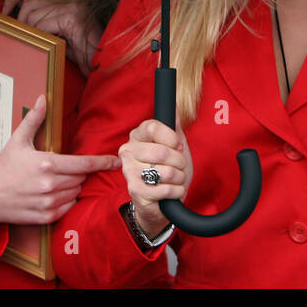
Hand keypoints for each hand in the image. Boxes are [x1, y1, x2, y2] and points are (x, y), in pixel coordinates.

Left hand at [0, 0, 102, 76]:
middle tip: (24, 33)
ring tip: (44, 40)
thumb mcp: (57, 23)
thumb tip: (15, 12)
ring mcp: (70, 1)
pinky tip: (50, 40)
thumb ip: (40, 12)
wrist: (102, 55)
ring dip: (33, 30)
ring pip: (32, 13)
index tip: (5, 10)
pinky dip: (41, 34)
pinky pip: (42, 24)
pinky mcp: (72, 15)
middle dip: (22, 19)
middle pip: (28, 0)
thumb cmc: (80, 43)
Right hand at [0, 94, 119, 229]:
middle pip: (81, 177)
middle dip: (78, 171)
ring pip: (76, 191)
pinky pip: (69, 206)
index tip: (115, 161)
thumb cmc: (4, 167)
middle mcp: (50, 185)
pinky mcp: (46, 217)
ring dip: (73, 185)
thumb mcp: (18, 140)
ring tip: (56, 179)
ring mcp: (48, 202)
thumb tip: (43, 98)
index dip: (102, 162)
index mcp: (47, 164)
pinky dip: (67, 199)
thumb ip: (34, 119)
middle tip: (64, 167)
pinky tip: (55, 193)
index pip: (83, 164)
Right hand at [119, 119, 192, 236]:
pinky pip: (166, 189)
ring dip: (179, 178)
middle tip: (179, 167)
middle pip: (161, 152)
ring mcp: (130, 172)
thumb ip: (174, 126)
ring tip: (175, 179)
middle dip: (179, 162)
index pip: (152, 127)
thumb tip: (174, 105)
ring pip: (166, 172)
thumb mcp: (174, 145)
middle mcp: (128, 151)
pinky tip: (172, 191)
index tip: (178, 146)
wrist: (161, 200)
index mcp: (136, 136)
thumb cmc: (167, 169)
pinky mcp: (136, 191)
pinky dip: (176, 191)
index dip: (171, 137)